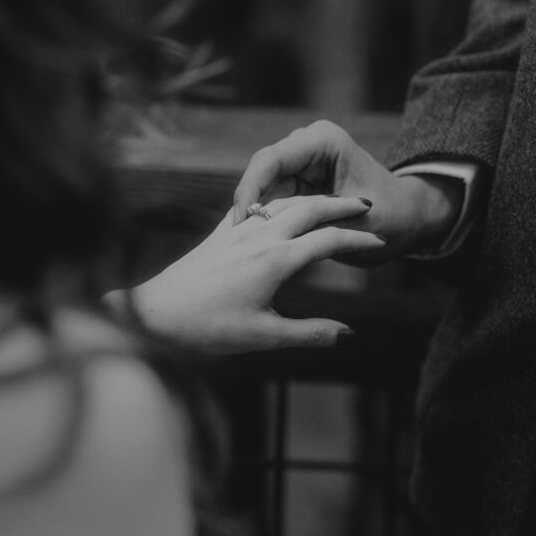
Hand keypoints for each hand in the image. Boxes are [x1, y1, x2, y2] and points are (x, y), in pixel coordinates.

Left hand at [121, 195, 385, 352]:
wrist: (155, 313)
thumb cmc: (209, 329)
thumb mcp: (264, 336)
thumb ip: (310, 334)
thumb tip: (349, 336)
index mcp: (276, 260)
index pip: (328, 241)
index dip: (357, 240)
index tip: (380, 242)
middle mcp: (260, 237)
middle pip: (310, 208)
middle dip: (340, 206)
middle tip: (365, 204)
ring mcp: (238, 230)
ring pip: (284, 202)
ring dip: (312, 198)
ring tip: (331, 201)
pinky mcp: (220, 232)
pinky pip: (257, 207)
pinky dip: (279, 200)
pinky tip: (281, 202)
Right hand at [233, 120, 462, 262]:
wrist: (407, 220)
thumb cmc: (390, 218)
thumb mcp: (353, 222)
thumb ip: (315, 224)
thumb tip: (275, 234)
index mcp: (322, 140)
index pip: (270, 160)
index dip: (250, 189)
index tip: (240, 221)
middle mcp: (305, 144)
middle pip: (259, 173)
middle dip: (246, 205)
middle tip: (231, 240)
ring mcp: (298, 162)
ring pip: (259, 188)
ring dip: (251, 215)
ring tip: (237, 246)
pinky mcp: (294, 181)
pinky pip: (268, 199)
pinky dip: (261, 220)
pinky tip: (248, 244)